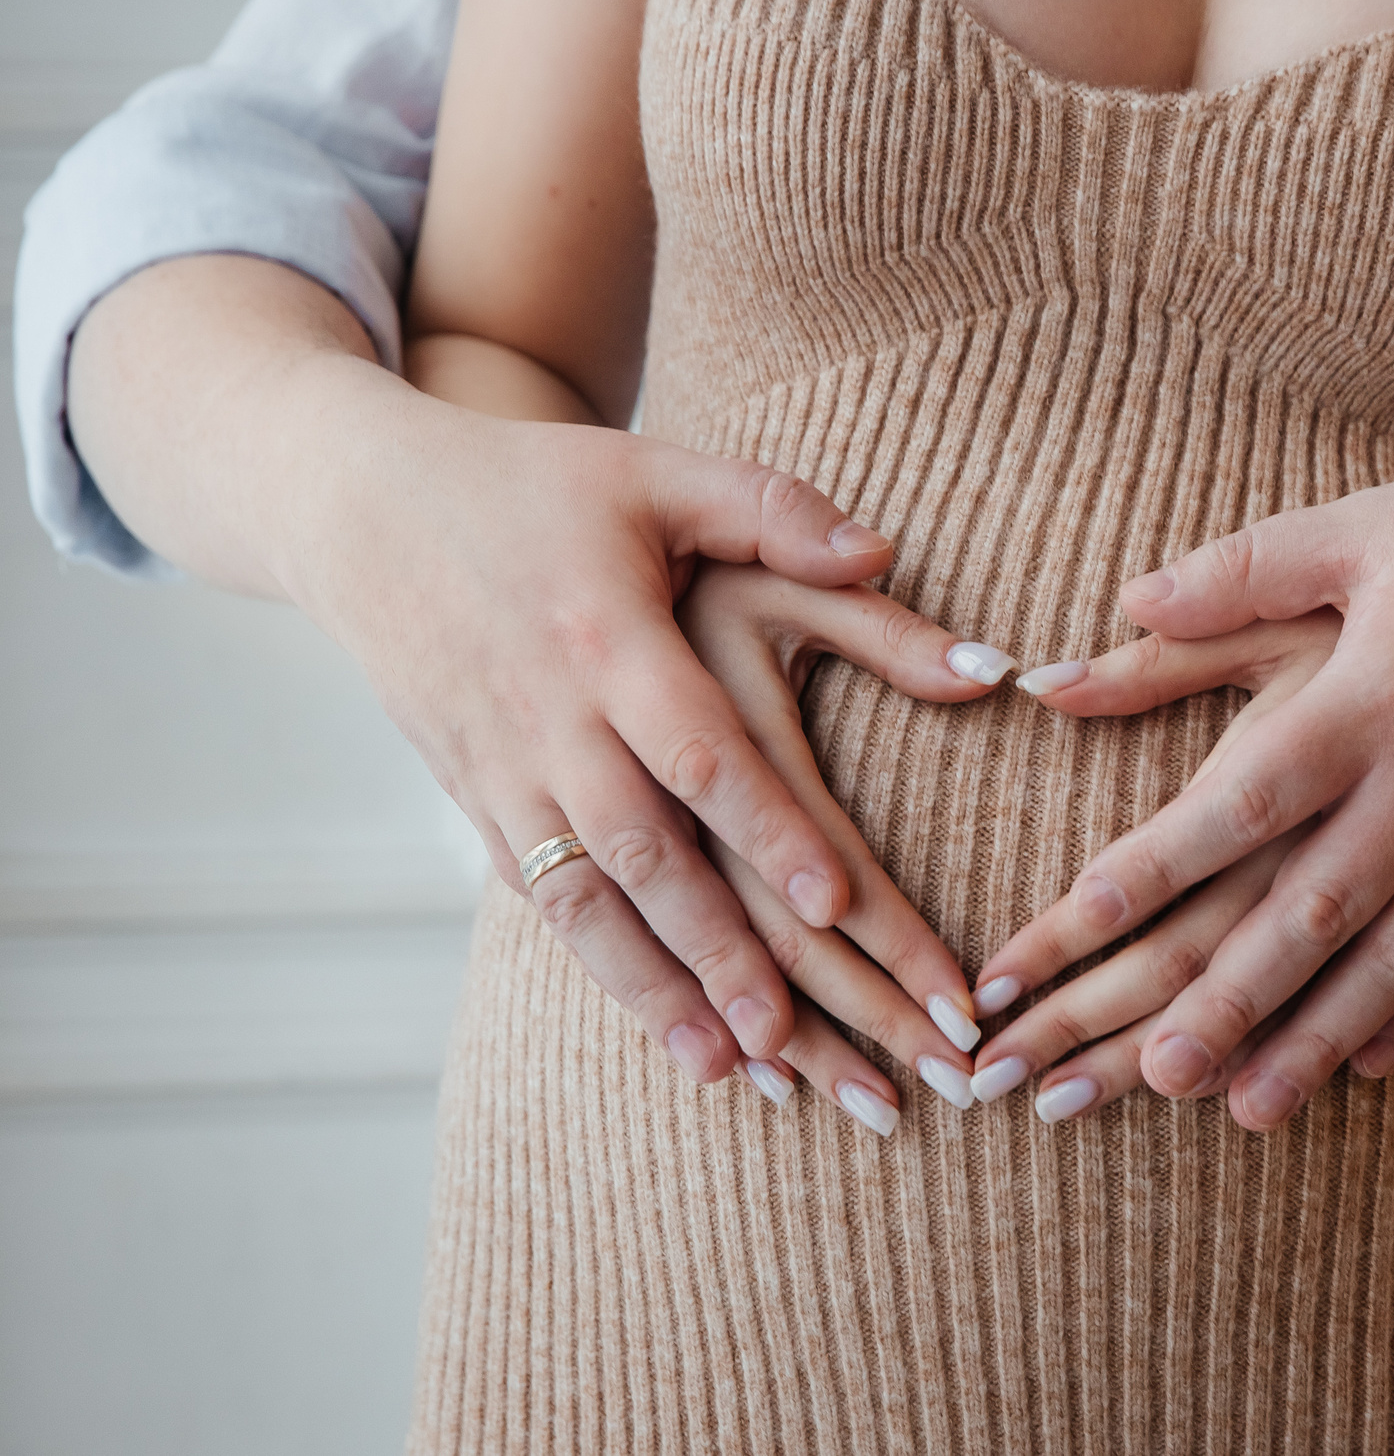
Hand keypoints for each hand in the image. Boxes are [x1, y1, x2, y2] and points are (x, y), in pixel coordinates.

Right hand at [287, 392, 1015, 1085]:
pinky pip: (541, 899)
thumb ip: (774, 511)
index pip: (699, 750)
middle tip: (798, 1035)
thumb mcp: (658, 474)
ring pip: (582, 899)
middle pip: (642, 852)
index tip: (840, 904)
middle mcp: (549, 718)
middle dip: (719, 949)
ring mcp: (501, 768)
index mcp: (607, 637)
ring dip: (656, 989)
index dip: (768, 829)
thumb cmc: (539, 486)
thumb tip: (883, 552)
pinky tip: (659, 1022)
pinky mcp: (473, 798)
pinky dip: (600, 966)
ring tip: (734, 1068)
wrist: (361, 507)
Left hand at [974, 446, 1393, 1130]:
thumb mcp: (1370, 524)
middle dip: (1222, 1002)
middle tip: (1141, 1077)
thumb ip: (1242, 570)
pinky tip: (1369, 1070)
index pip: (1234, 801)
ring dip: (1314, 1041)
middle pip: (1308, 911)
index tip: (1064, 927)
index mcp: (1368, 695)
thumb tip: (1121, 600)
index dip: (1145, 869)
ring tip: (1243, 1113)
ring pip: (1392, 961)